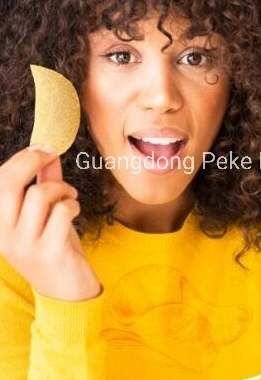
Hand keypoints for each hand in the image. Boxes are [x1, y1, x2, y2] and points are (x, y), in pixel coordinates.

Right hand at [0, 145, 99, 300]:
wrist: (67, 294)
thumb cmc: (55, 250)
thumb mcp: (44, 217)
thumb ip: (43, 187)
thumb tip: (47, 156)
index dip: (21, 158)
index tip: (43, 148)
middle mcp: (4, 235)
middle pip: (9, 184)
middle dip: (33, 160)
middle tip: (52, 155)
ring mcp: (25, 245)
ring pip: (39, 195)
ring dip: (62, 189)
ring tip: (69, 198)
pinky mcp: (49, 251)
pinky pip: (61, 212)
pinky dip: (72, 205)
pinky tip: (74, 213)